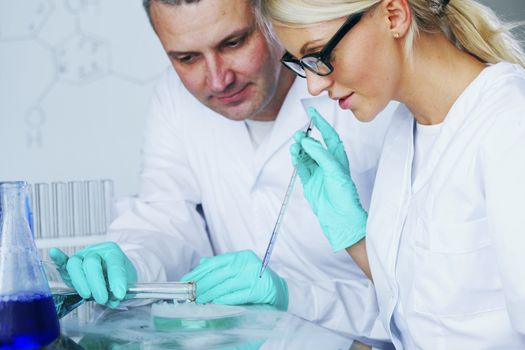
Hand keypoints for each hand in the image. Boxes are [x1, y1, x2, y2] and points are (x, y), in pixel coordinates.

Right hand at [48, 242, 136, 306]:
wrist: (112, 274)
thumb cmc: (118, 279)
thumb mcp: (123, 285)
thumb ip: (117, 293)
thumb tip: (113, 300)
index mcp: (113, 252)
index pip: (115, 263)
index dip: (117, 279)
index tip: (120, 294)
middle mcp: (96, 252)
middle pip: (92, 263)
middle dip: (97, 283)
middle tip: (102, 299)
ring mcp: (82, 256)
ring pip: (75, 264)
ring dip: (80, 282)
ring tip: (87, 295)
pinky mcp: (69, 265)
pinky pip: (63, 261)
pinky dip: (58, 258)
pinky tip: (54, 253)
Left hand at [180, 250, 287, 310]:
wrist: (277, 289)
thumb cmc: (254, 278)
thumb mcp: (239, 267)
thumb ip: (221, 265)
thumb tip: (201, 264)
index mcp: (241, 256)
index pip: (215, 263)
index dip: (199, 272)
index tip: (186, 280)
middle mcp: (247, 264)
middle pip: (218, 275)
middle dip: (202, 285)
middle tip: (191, 293)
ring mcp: (253, 277)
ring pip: (225, 286)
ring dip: (210, 294)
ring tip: (200, 300)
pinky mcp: (257, 290)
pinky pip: (236, 296)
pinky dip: (223, 300)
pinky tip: (215, 302)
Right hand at [290, 107, 367, 250]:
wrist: (340, 216)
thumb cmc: (344, 195)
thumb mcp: (334, 169)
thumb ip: (319, 153)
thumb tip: (306, 141)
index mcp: (338, 157)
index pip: (329, 135)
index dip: (321, 124)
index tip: (312, 112)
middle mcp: (327, 163)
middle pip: (314, 145)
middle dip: (306, 138)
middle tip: (299, 134)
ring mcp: (317, 172)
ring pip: (305, 155)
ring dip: (299, 149)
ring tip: (295, 145)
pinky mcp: (309, 181)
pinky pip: (301, 167)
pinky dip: (296, 160)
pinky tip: (294, 154)